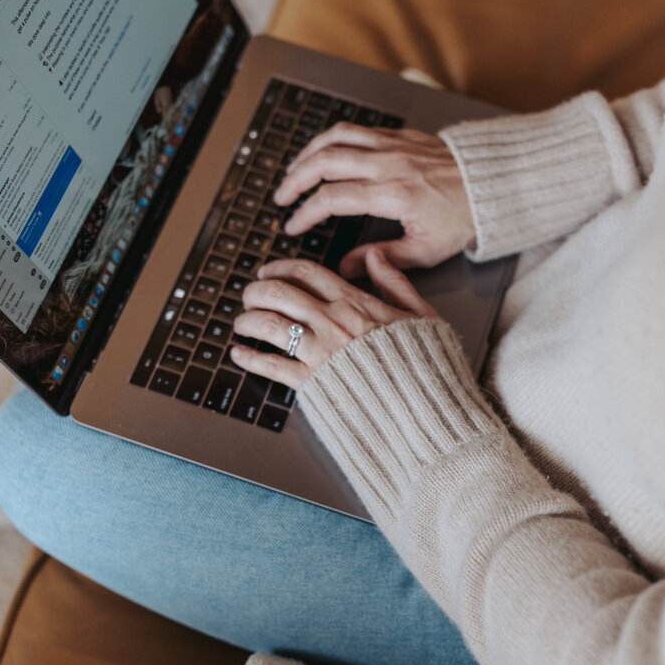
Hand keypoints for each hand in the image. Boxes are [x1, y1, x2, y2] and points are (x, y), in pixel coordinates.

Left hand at [231, 247, 437, 389]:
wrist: (423, 408)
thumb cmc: (426, 365)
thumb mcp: (420, 315)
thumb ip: (395, 282)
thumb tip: (376, 256)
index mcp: (355, 303)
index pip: (306, 273)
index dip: (280, 268)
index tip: (268, 272)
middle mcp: (333, 322)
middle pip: (278, 292)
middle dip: (255, 291)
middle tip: (249, 296)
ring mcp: (320, 352)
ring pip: (269, 323)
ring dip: (247, 320)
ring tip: (241, 323)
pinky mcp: (312, 383)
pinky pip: (271, 365)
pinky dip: (249, 358)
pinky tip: (238, 354)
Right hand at [273, 124, 475, 277]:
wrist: (494, 183)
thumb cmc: (464, 219)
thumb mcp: (425, 250)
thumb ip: (382, 258)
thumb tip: (346, 267)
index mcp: (393, 194)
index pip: (333, 199)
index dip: (306, 214)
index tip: (293, 226)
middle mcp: (388, 163)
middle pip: (325, 162)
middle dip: (296, 180)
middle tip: (281, 198)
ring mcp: (393, 144)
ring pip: (336, 138)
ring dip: (308, 153)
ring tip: (293, 171)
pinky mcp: (399, 134)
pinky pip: (355, 129)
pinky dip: (331, 139)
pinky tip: (322, 152)